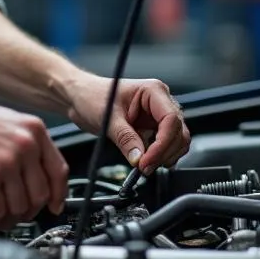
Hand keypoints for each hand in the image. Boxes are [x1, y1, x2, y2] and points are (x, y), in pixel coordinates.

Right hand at [0, 92, 68, 229]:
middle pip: (40, 195)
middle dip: (26, 211)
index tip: (54, 207)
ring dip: (6, 218)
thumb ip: (25, 147)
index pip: (58, 171)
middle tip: (13, 214)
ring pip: (19, 208)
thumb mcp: (6, 123)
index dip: (58, 195)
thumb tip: (35, 179)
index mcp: (33, 130)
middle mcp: (24, 144)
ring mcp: (6, 161)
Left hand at [65, 74, 190, 174]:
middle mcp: (159, 101)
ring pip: (177, 140)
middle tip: (144, 167)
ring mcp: (157, 115)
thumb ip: (125, 138)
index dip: (163, 143)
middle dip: (164, 152)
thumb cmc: (91, 96)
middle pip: (178, 132)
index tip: (148, 160)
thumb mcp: (108, 118)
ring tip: (144, 165)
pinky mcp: (152, 127)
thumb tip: (139, 158)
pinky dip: (159, 156)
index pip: (171, 119)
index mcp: (153, 91)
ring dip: (164, 156)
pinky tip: (145, 161)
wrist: (81, 96)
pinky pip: (165, 145)